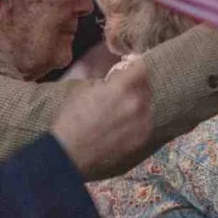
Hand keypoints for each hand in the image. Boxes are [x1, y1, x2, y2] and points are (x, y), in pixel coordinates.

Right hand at [51, 61, 151, 179]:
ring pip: (147, 104)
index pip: (142, 67)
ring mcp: (142, 122)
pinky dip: (138, 118)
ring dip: (138, 101)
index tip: (129, 66)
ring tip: (121, 107)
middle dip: (136, 83)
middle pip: (146, 85)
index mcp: (122, 87)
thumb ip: (107, 80)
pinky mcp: (142, 138)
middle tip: (123, 87)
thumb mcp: (85, 89)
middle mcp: (137, 103)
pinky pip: (145, 121)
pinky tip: (123, 122)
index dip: (135, 64)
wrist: (69, 153)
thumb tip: (118, 76)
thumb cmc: (71, 118)